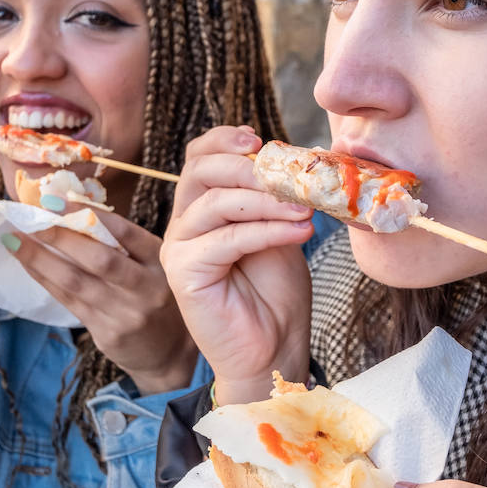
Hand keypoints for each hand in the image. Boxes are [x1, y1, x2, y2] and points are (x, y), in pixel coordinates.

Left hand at [10, 209, 196, 394]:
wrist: (171, 353)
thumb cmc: (158, 297)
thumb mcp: (155, 266)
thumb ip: (125, 243)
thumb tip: (73, 209)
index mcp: (160, 262)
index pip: (125, 232)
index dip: (89, 214)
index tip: (55, 201)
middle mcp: (146, 288)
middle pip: (99, 259)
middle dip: (60, 236)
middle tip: (29, 219)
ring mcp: (126, 314)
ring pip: (76, 282)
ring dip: (40, 259)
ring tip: (14, 240)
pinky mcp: (107, 334)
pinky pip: (69, 302)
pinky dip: (45, 280)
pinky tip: (27, 265)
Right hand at [159, 126, 315, 404]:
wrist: (274, 349)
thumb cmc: (276, 294)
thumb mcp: (281, 230)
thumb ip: (276, 198)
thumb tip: (293, 159)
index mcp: (204, 207)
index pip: (200, 157)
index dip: (226, 140)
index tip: (261, 138)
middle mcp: (185, 223)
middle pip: (200, 170)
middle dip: (247, 166)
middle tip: (291, 177)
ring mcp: (180, 247)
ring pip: (215, 202)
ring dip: (266, 200)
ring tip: (305, 209)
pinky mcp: (185, 273)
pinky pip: (226, 238)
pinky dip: (268, 230)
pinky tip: (300, 232)